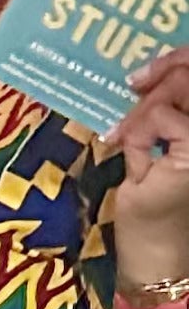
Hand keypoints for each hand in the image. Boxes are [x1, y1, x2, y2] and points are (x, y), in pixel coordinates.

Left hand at [111, 42, 188, 277]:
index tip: (139, 78)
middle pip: (188, 74)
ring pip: (174, 90)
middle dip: (152, 84)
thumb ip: (159, 111)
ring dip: (141, 116)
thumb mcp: (153, 143)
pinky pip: (159, 114)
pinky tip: (137, 160)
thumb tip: (143, 77)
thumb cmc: (155, 201)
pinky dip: (139, 133)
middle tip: (127, 110)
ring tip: (126, 141)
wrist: (156, 246)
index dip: (172, 62)